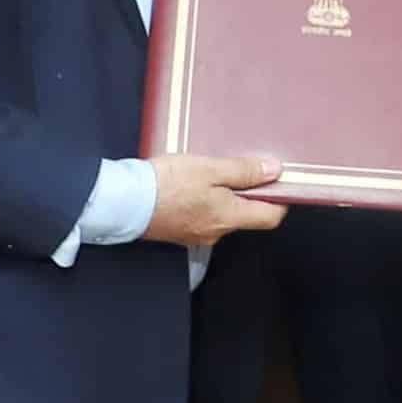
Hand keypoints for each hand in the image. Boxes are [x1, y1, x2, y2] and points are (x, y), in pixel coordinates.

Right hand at [144, 154, 289, 245]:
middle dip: (249, 194)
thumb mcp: (209, 169)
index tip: (275, 180)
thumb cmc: (167, 184)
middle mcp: (217, 232)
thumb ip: (244, 171)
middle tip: (241, 168)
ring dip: (224, 195)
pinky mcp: (178, 231)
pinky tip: (192, 184)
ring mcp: (196, 234)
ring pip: (222, 215)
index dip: (279, 199)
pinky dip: (204, 201)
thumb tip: (275, 171)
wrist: (122, 201)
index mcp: (229, 218)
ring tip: (213, 172)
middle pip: (246, 216)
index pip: (270, 217)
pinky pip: (202, 216)